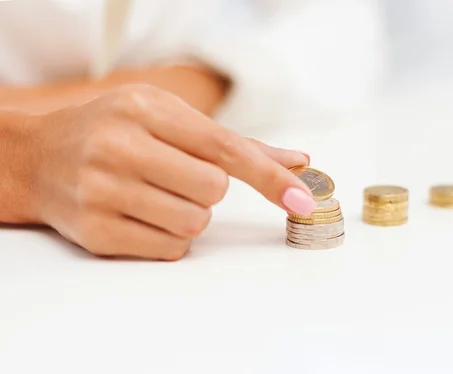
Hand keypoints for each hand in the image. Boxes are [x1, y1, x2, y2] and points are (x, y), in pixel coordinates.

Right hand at [27, 84, 315, 259]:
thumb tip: (298, 161)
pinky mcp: (96, 232)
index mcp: (145, 108)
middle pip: (213, 190)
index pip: (225, 148)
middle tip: (176, 175)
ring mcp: (103, 191)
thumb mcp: (165, 115)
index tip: (302, 200)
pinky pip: (170, 249)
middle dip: (208, 189)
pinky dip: (170, 237)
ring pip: (194, 224)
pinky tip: (141, 214)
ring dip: (190, 214)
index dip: (269, 177)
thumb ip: (235, 143)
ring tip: (155, 194)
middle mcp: (120, 146)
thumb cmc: (115, 130)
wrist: (38, 157)